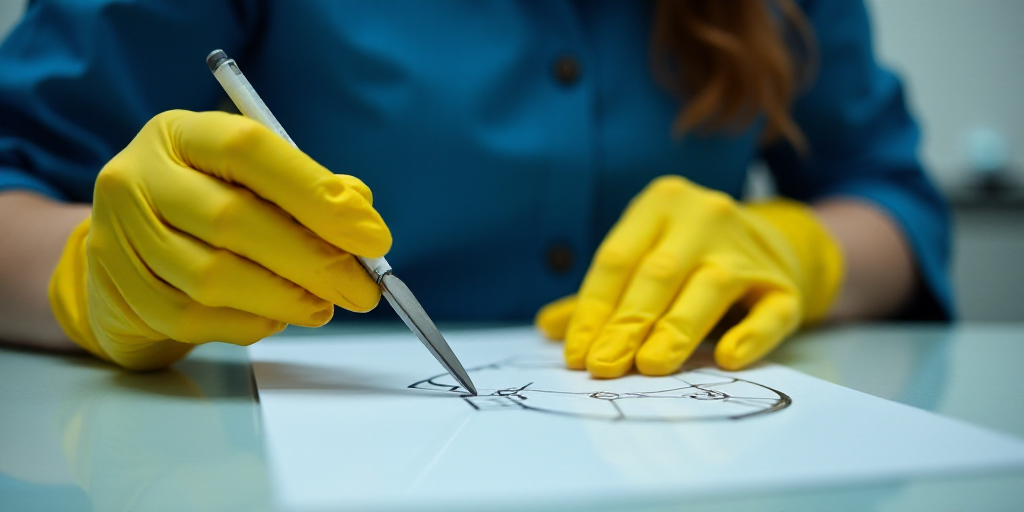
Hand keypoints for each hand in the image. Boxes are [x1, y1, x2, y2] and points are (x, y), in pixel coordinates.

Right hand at [49, 110, 390, 369]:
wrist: (131, 249)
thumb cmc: (213, 204)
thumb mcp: (255, 178)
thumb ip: (308, 189)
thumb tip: (360, 213)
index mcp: (182, 133)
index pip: (250, 151)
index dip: (316, 194)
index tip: (372, 236)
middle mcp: (139, 176)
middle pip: (232, 219)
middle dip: (312, 261)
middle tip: (362, 289)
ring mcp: (121, 235)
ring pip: (212, 277)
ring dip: (284, 299)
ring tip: (324, 305)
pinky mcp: (120, 291)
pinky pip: (193, 318)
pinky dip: (249, 324)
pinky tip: (278, 317)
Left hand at [535, 176, 842, 376]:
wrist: (771, 245)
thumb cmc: (688, 257)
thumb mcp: (643, 258)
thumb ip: (600, 295)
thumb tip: (548, 327)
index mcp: (661, 203)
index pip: (617, 259)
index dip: (593, 309)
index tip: (576, 355)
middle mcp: (705, 216)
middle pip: (659, 273)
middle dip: (627, 323)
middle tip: (603, 366)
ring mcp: (748, 249)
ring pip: (710, 287)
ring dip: (676, 329)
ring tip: (650, 365)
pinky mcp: (783, 286)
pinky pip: (771, 312)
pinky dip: (751, 336)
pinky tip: (726, 359)